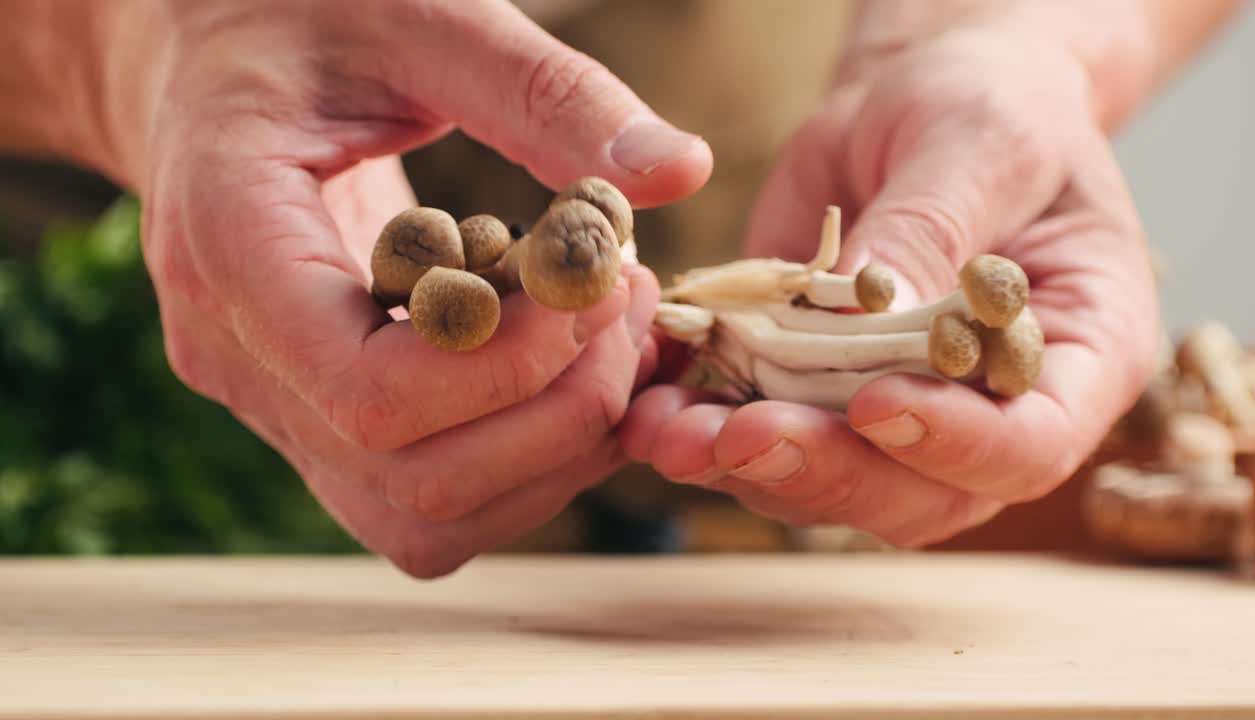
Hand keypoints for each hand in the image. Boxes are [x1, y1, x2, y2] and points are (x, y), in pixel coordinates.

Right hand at [86, 1, 710, 575]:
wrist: (210, 61)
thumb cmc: (305, 21)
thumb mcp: (424, 18)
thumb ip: (546, 93)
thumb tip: (682, 173)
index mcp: (229, 245)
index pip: (371, 392)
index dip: (513, 365)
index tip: (597, 282)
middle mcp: (236, 355)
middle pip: (412, 480)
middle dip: (558, 412)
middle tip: (627, 304)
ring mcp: (271, 404)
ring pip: (424, 517)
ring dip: (552, 449)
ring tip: (608, 335)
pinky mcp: (315, 421)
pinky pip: (426, 498)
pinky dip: (525, 457)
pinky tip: (568, 367)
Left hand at [622, 22, 1158, 546]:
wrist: (914, 104)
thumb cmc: (985, 105)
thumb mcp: (975, 142)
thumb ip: (932, 230)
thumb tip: (870, 316)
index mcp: (1078, 354)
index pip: (1030, 443)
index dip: (955, 444)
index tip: (874, 405)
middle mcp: (989, 410)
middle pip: (919, 492)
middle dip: (826, 470)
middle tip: (742, 438)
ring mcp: (900, 416)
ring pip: (832, 486)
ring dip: (747, 468)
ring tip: (672, 431)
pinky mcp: (817, 398)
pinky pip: (767, 441)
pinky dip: (706, 431)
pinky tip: (656, 407)